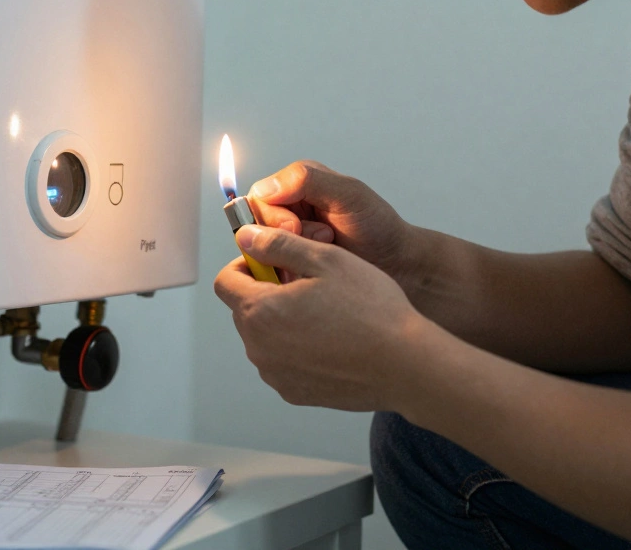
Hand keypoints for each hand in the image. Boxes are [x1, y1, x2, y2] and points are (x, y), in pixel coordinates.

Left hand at [214, 223, 422, 411]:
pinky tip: (332, 341)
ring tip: (326, 314)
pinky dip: (297, 349)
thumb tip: (247, 237)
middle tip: (310, 285)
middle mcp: (259, 348)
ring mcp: (276, 375)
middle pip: (245, 309)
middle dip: (267, 292)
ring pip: (264, 337)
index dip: (247, 264)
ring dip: (282, 321)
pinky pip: (283, 362)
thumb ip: (278, 244)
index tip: (273, 261)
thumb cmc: (372, 311)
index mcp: (260, 311)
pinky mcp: (294, 392)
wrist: (405, 366)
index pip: (225, 281)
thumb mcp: (326, 260)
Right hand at [247, 161, 416, 285]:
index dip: (271, 215)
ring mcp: (290, 238)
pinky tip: (313, 271)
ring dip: (291, 254)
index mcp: (297, 184)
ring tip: (323, 253)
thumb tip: (266, 187)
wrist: (396, 264)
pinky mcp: (294, 262)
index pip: (258, 197)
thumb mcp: (348, 194)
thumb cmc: (378, 227)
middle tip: (319, 240)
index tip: (294, 227)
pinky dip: (291, 271)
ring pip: (264, 249)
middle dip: (284, 236)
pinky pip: (274, 268)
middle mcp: (290, 208)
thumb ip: (307, 180)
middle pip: (256, 224)